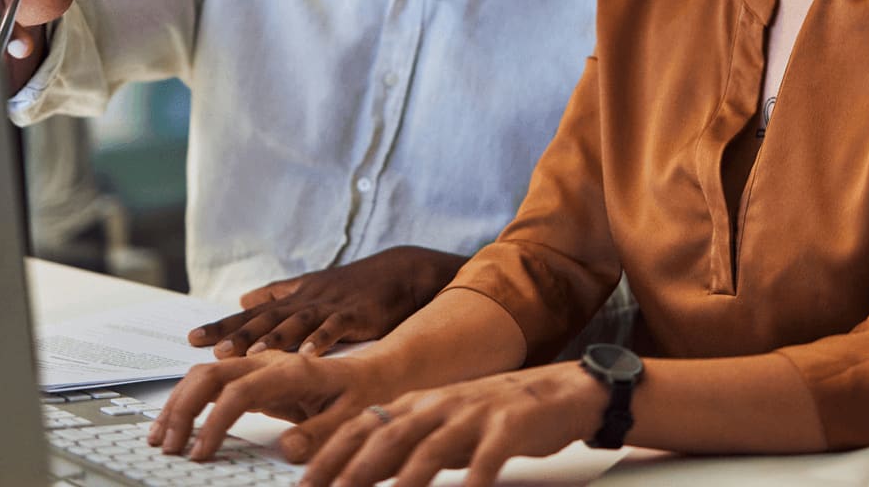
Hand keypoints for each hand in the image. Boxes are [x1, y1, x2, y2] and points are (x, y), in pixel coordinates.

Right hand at [146, 352, 396, 461]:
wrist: (377, 374)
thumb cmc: (367, 394)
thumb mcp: (353, 418)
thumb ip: (321, 432)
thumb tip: (287, 448)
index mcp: (291, 370)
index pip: (238, 393)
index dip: (215, 423)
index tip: (200, 454)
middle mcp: (269, 362)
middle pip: (210, 375)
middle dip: (182, 410)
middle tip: (168, 447)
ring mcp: (258, 368)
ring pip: (204, 376)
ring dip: (178, 404)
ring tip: (160, 438)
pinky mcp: (254, 379)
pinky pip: (213, 386)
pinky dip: (189, 404)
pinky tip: (177, 426)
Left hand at [189, 246, 465, 357]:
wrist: (398, 273)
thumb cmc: (352, 285)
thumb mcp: (310, 287)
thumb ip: (276, 295)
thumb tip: (241, 300)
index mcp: (294, 299)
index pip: (250, 315)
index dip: (222, 326)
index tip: (193, 339)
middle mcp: (306, 301)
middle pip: (267, 319)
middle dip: (240, 334)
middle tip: (215, 350)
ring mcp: (331, 307)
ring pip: (297, 322)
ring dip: (275, 338)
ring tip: (253, 352)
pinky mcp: (356, 314)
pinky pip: (337, 327)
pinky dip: (323, 339)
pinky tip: (309, 353)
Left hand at [297, 362, 608, 486]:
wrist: (561, 391)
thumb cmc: (495, 416)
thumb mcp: (445, 428)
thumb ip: (406, 448)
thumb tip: (360, 474)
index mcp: (419, 403)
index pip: (364, 425)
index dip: (332, 454)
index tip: (307, 483)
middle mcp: (440, 404)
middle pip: (388, 434)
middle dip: (355, 468)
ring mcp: (474, 414)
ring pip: (431, 447)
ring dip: (407, 479)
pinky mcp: (510, 426)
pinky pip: (488, 456)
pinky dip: (474, 479)